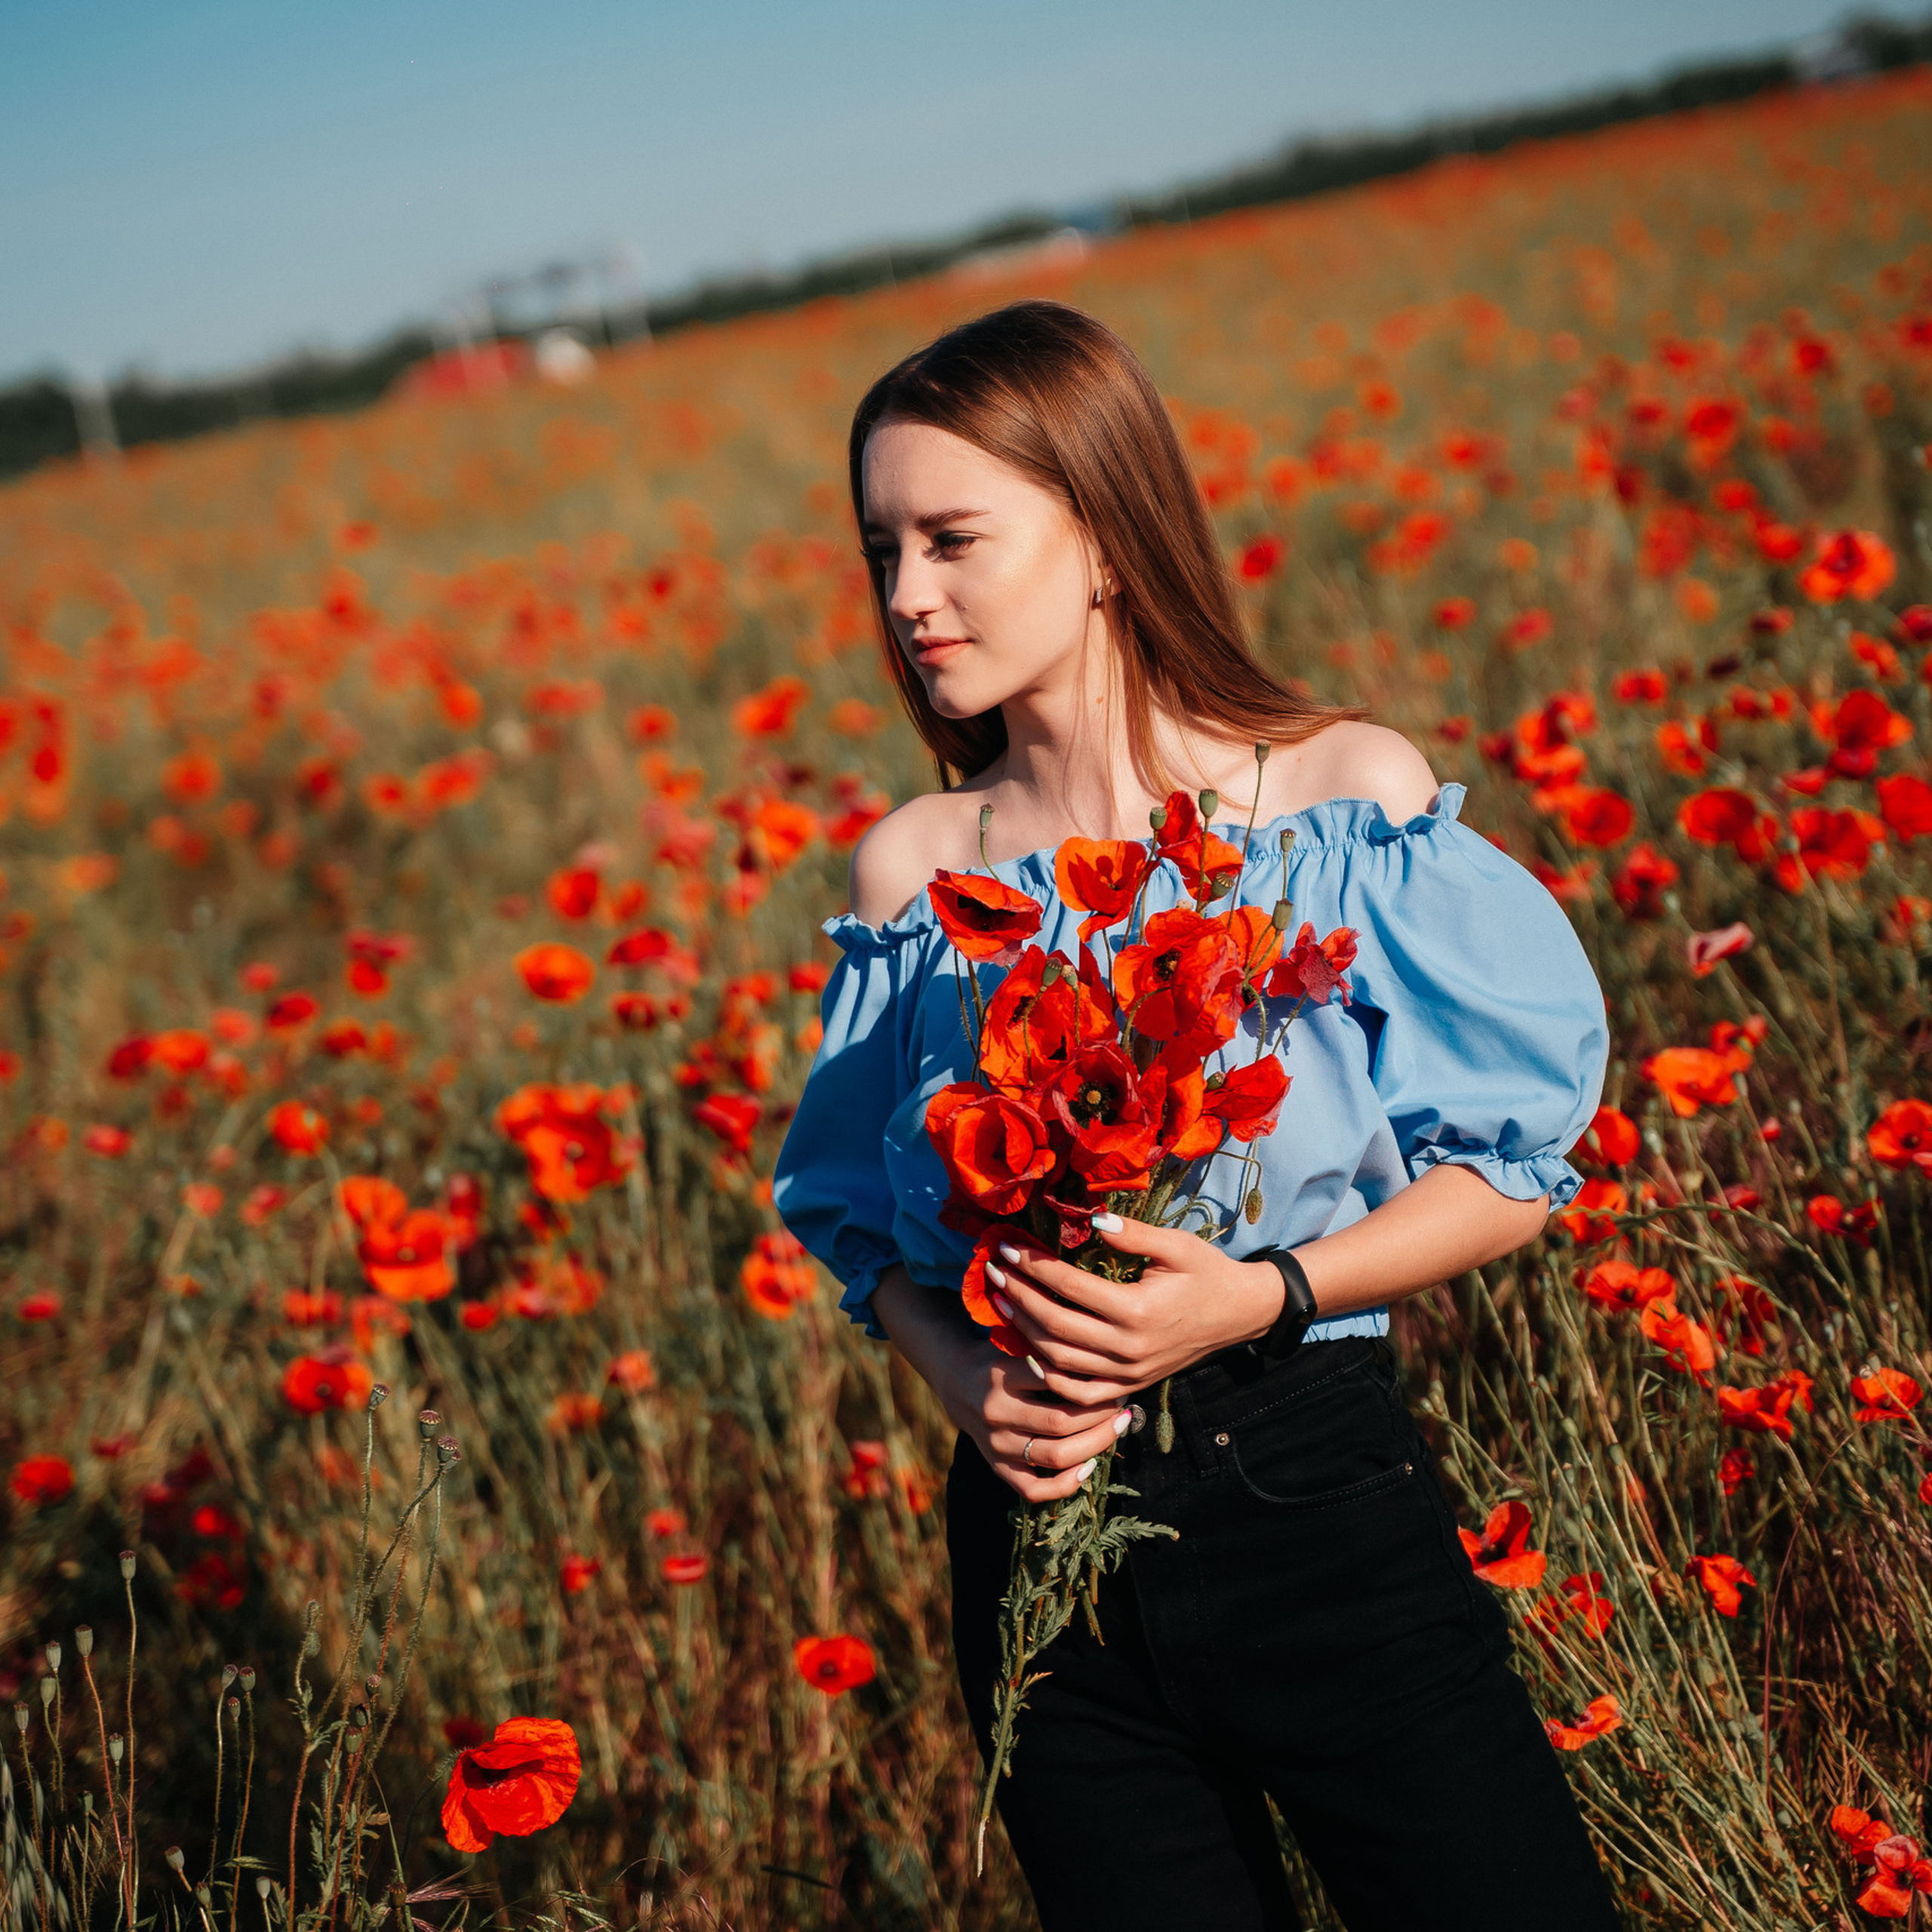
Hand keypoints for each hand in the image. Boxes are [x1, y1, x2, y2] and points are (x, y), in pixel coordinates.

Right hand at [935, 1331, 1137, 1503]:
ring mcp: (995, 1445)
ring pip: (1055, 1456)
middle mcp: (996, 1413)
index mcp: (1002, 1376)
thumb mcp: (1018, 1344)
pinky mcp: (997, 1467)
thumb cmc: (1001, 1358)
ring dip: (1095, 1444)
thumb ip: (1052, 1354)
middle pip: (1061, 1422)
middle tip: (1122, 1404)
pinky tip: (1089, 1467)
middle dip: (1100, 1415)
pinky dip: (1065, 1484)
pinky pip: (1034, 1490)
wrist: (956, 1381)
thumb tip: (1105, 1365)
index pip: (1056, 1382)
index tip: (1115, 1379)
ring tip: (1116, 1429)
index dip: (1092, 1383)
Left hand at [982, 1215, 1286, 1404]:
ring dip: (1023, 1331)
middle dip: (1017, 1296)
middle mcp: (1128, 1348)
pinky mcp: (1129, 1386)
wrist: (1239, 1315)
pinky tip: (1028, 1348)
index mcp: (1137, 1311)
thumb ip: (1133, 1234)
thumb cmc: (1207, 1272)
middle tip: (992, 1271)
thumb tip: (1091, 1218)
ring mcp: (1128, 1373)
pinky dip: (1048, 1373)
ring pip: (1059, 1361)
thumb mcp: (1177, 1245)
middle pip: (1054, 1326)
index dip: (1033, 1266)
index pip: (1069, 1288)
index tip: (1007, 1246)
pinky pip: (1078, 1390)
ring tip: (1001, 1301)